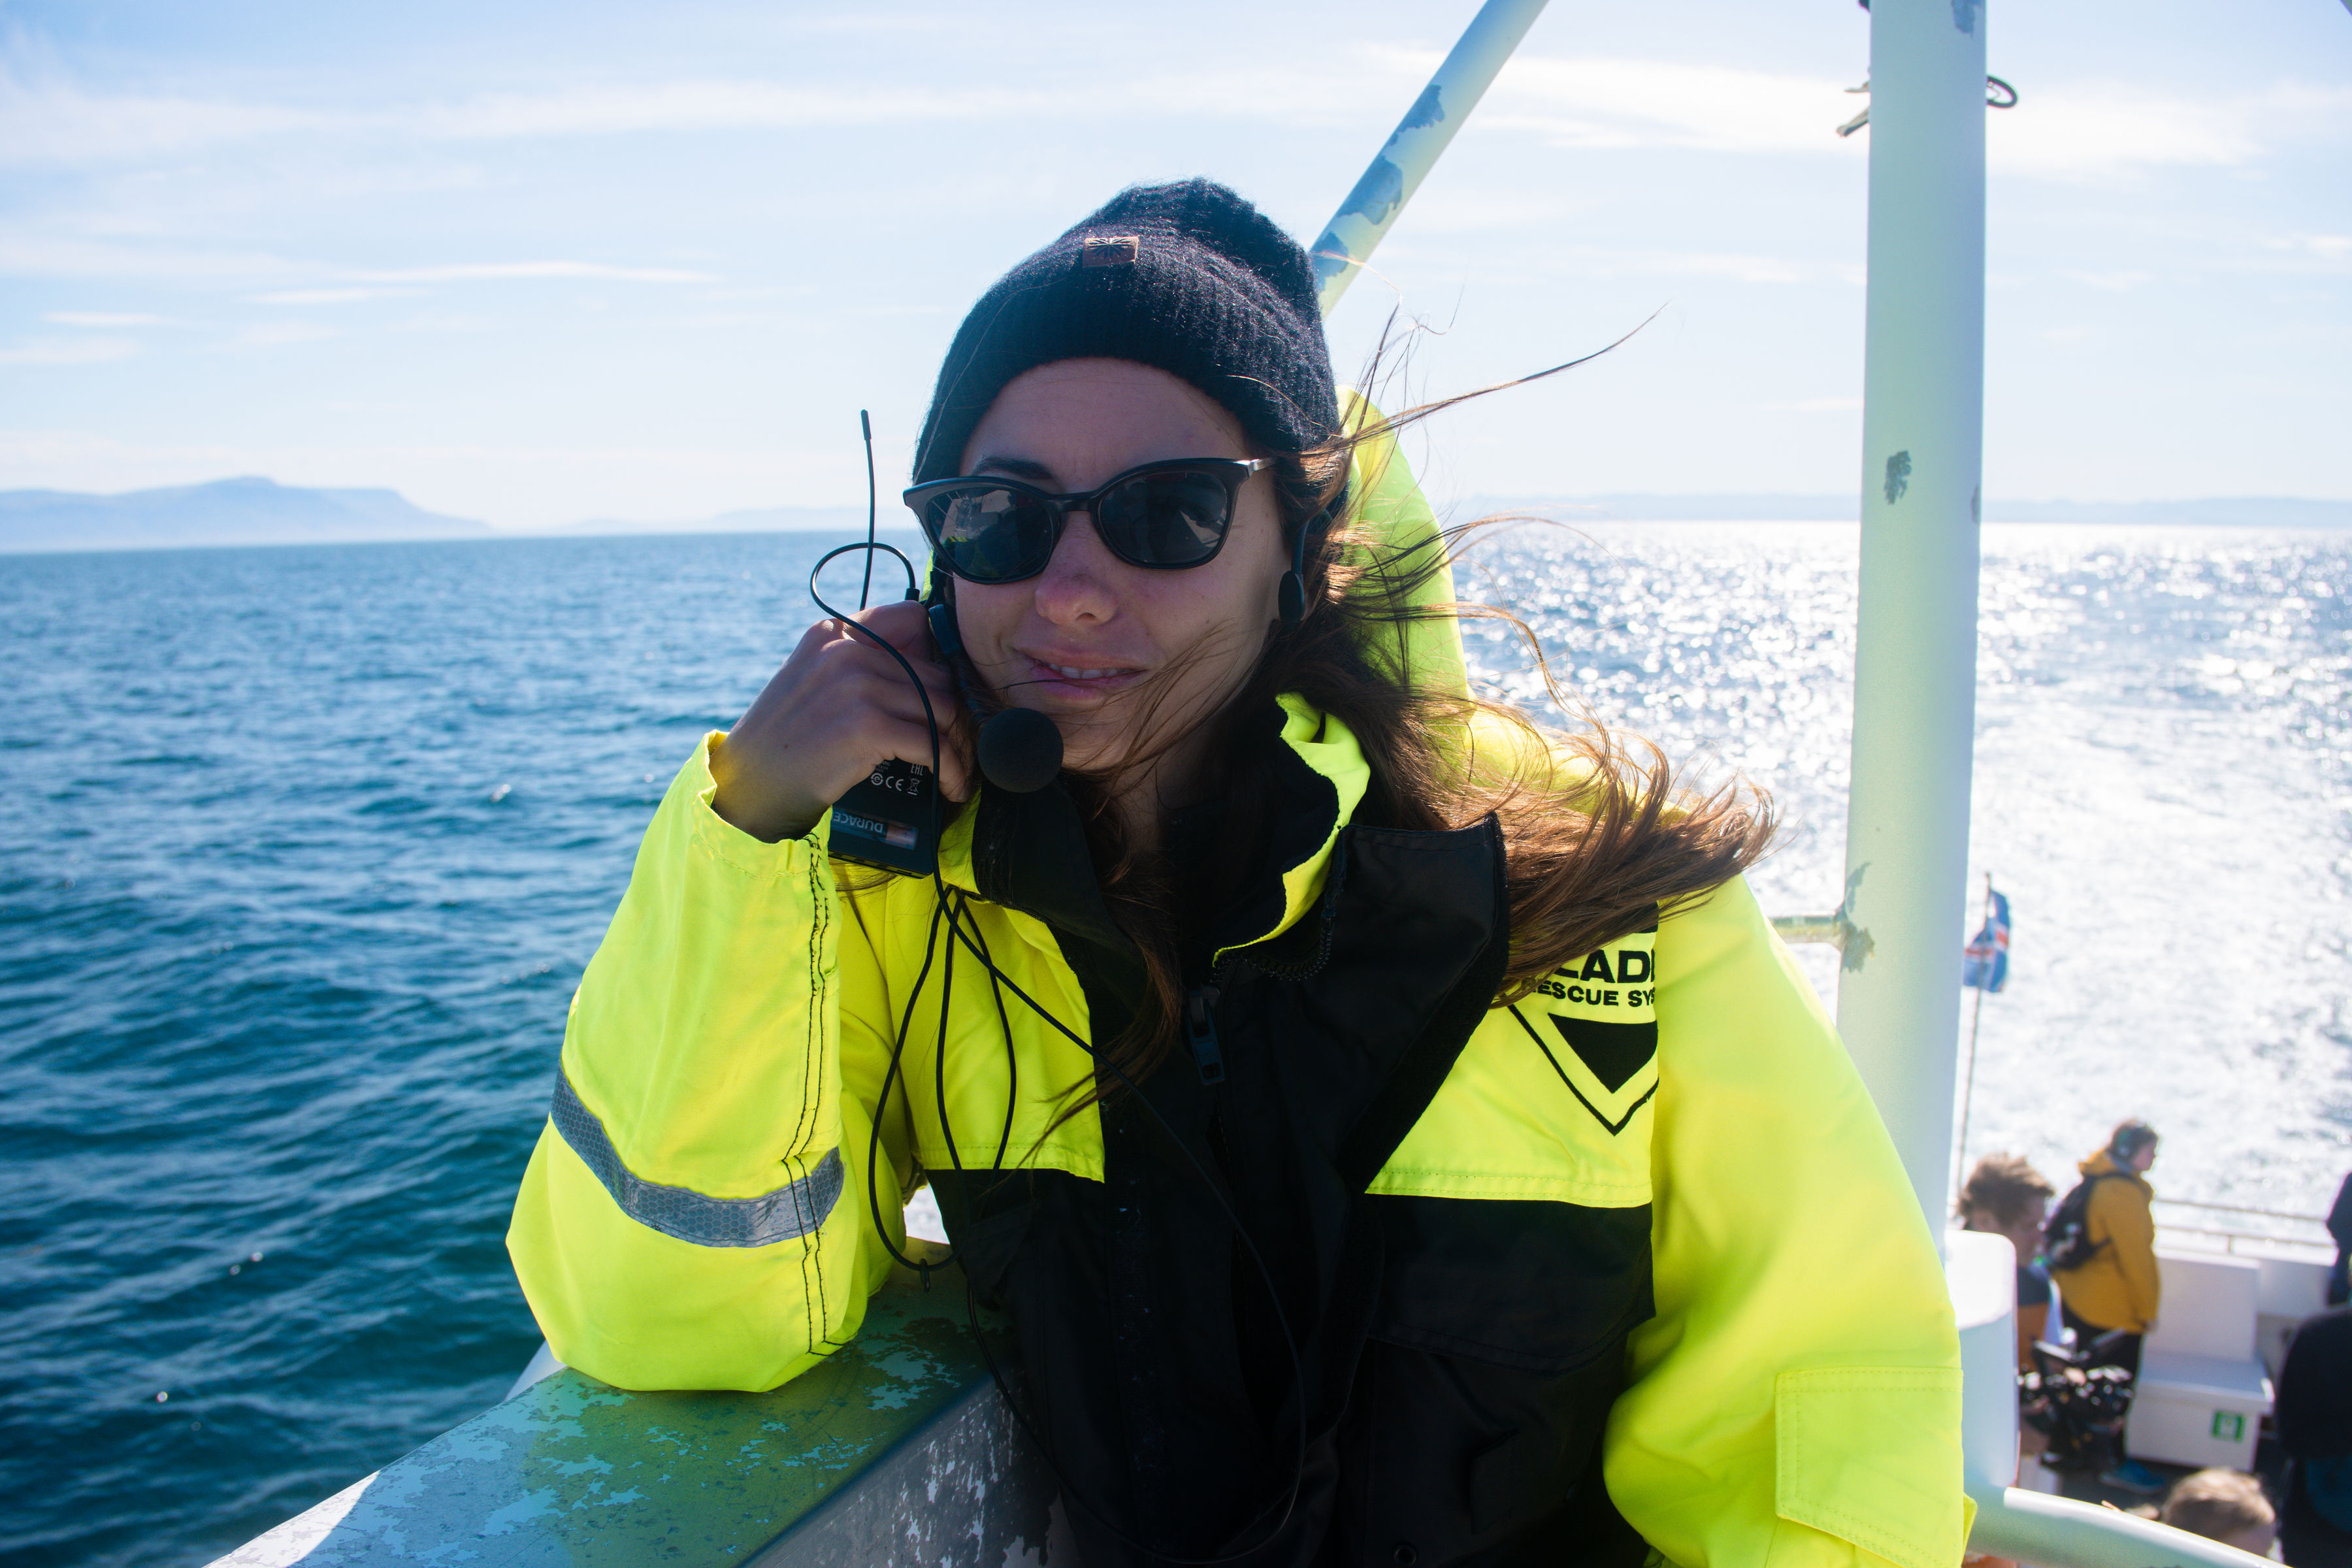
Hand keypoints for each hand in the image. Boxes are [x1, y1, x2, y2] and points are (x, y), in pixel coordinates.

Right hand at [710, 601, 971, 842]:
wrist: (750, 782)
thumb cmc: (787, 739)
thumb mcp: (814, 679)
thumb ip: (859, 663)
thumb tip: (929, 672)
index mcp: (835, 632)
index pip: (913, 619)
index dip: (938, 655)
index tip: (945, 692)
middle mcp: (847, 651)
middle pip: (937, 674)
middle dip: (956, 716)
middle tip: (962, 746)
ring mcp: (857, 685)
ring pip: (943, 710)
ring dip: (959, 747)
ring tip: (959, 771)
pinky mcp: (867, 725)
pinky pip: (934, 745)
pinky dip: (951, 770)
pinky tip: (950, 787)